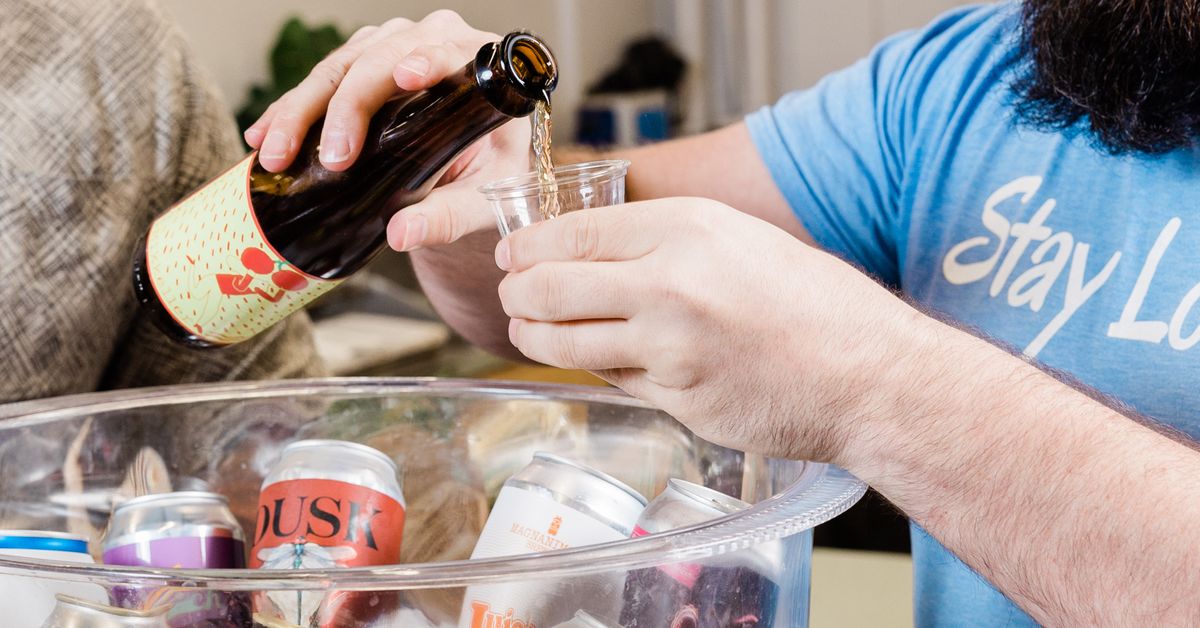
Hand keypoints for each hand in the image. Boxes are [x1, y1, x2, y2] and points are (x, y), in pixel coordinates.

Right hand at [243, 11, 530, 250]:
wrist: (481, 164)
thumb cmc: (494, 171)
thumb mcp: (486, 197)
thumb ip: (451, 216)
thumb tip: (401, 235)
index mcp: (474, 61)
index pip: (444, 52)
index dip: (422, 62)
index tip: (405, 80)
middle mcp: (429, 41)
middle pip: (377, 61)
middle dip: (343, 108)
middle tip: (329, 159)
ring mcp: (389, 47)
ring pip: (337, 68)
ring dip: (301, 110)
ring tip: (276, 155)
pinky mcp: (359, 64)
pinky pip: (317, 81)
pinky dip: (289, 110)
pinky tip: (262, 138)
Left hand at [496, 198, 928, 462]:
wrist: (868, 376)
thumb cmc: (816, 304)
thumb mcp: (741, 238)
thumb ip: (667, 239)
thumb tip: (593, 247)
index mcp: (688, 230)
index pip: (574, 233)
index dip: (528, 246)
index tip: (512, 254)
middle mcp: (670, 286)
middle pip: (550, 288)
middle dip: (517, 292)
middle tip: (513, 293)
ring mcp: (668, 350)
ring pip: (566, 342)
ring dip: (534, 335)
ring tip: (528, 328)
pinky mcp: (674, 401)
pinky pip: (610, 379)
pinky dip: (595, 366)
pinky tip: (594, 356)